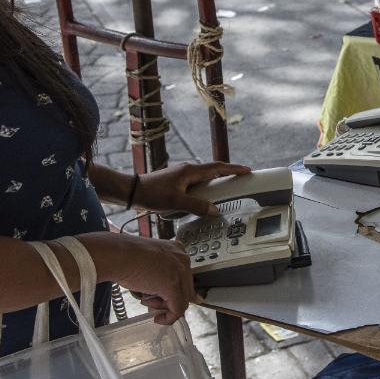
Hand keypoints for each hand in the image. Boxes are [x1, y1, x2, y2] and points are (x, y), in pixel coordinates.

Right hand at [97, 233, 196, 324]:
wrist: (117, 256)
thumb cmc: (125, 256)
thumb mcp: (149, 262)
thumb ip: (160, 272)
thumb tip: (163, 291)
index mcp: (177, 249)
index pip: (185, 277)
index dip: (172, 290)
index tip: (161, 297)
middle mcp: (182, 259)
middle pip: (186, 289)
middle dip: (168, 299)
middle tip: (151, 301)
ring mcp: (179, 272)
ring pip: (182, 300)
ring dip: (164, 306)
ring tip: (146, 300)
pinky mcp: (172, 286)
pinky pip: (177, 309)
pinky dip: (168, 318)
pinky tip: (157, 319)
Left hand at [136, 162, 251, 215]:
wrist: (132, 191)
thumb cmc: (152, 194)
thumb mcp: (176, 202)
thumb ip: (197, 206)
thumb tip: (215, 210)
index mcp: (190, 171)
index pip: (217, 168)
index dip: (233, 169)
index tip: (247, 170)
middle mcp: (187, 170)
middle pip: (213, 171)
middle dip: (227, 175)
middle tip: (240, 181)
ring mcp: (181, 175)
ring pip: (204, 178)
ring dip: (214, 183)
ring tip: (223, 193)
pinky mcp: (176, 181)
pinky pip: (196, 183)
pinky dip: (204, 189)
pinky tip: (202, 199)